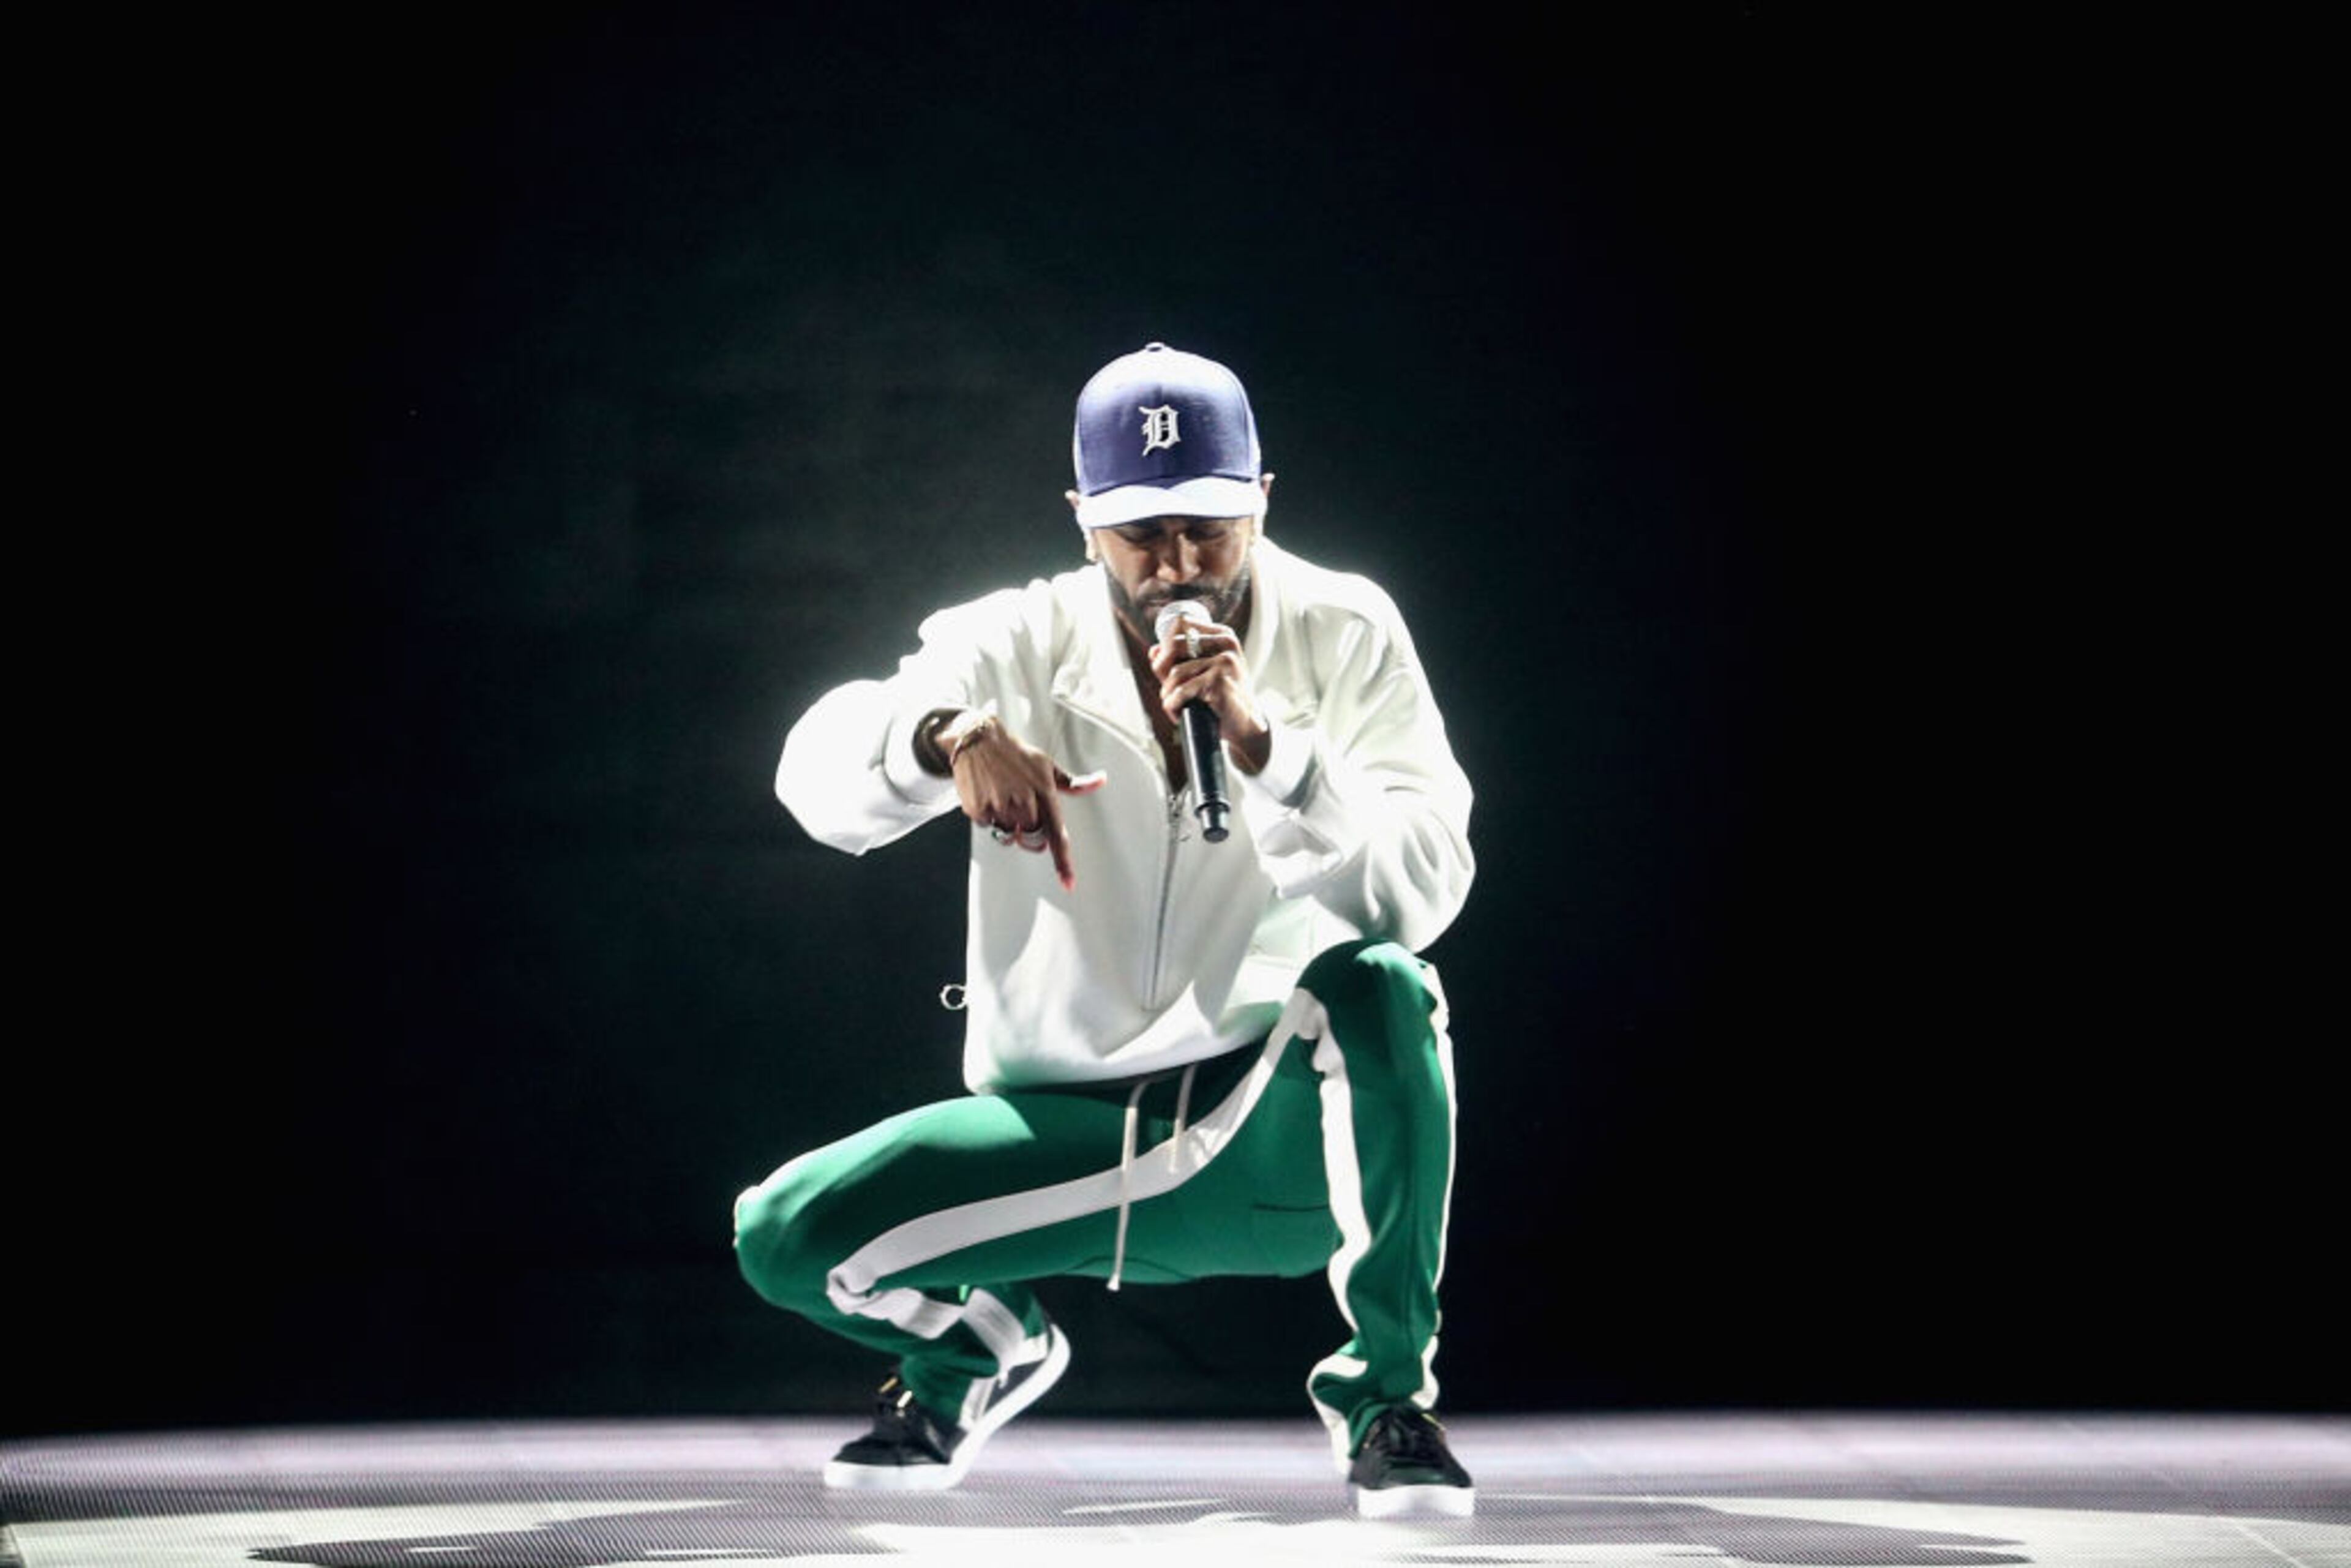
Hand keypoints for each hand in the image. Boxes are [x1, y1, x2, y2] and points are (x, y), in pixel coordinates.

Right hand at [943, 713, 1104, 890]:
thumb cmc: (1018, 755)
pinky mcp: (978, 809)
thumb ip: (1075, 783)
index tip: (1069, 883)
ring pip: (1010, 836)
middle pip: (1032, 840)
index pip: (1057, 835)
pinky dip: (989, 817)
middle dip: (1030, 831)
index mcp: (1044, 792)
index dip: (1063, 862)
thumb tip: (1101, 780)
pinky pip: (988, 827)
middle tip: (1023, 807)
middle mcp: (1023, 801)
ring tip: (1005, 796)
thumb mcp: (1048, 766)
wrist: (978, 740)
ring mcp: (999, 806)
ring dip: (1009, 824)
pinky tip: (990, 795)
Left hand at [1148, 617, 1271, 773]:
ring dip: (1167, 694)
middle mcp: (1225, 645)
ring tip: (1173, 705)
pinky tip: (1177, 714)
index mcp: (1222, 635)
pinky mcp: (1219, 683)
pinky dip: (1173, 706)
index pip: (1181, 623)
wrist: (1244, 723)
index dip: (1166, 644)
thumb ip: (1178, 659)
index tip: (1166, 665)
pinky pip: (1181, 692)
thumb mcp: (1202, 672)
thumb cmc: (1221, 696)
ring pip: (1175, 673)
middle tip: (1165, 689)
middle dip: (1160, 669)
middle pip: (1174, 645)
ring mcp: (1224, 663)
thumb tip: (1153, 651)